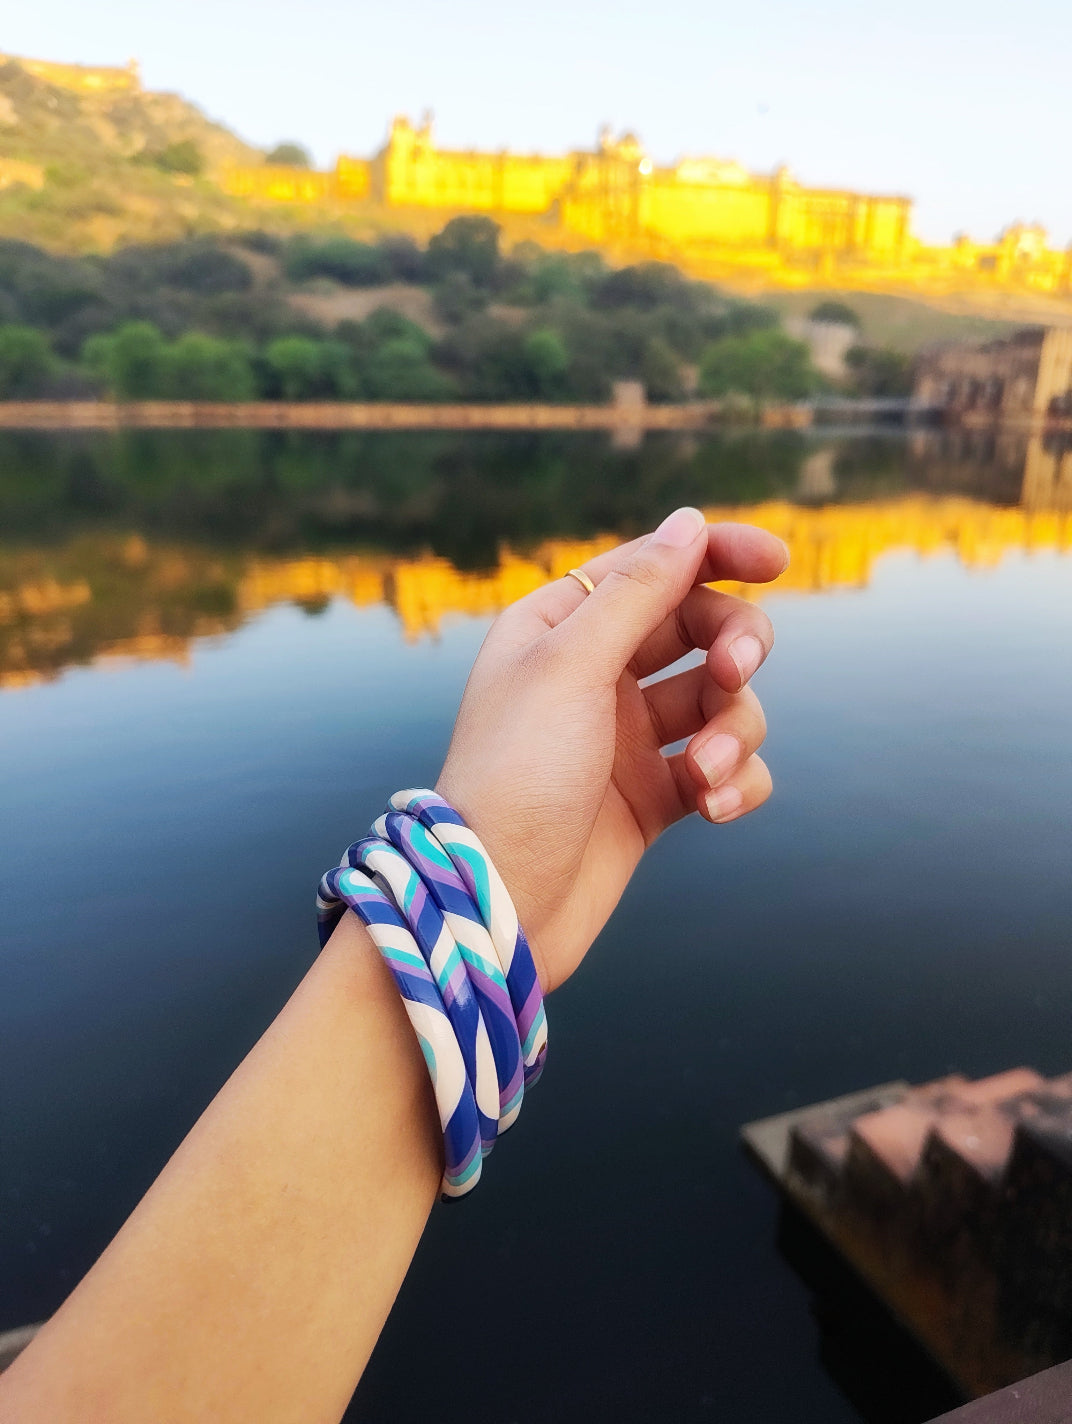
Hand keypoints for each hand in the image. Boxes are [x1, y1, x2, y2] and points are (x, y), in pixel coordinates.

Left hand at [436, 507, 787, 992]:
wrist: (498, 905)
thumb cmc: (516, 776)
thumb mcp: (571, 668)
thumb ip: (636, 592)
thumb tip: (689, 523)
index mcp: (561, 627)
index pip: (653, 567)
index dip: (717, 554)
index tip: (777, 560)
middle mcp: (597, 675)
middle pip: (702, 628)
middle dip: (734, 647)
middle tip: (732, 676)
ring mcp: (629, 738)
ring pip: (724, 703)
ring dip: (734, 730)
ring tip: (704, 772)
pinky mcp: (655, 798)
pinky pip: (726, 769)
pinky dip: (736, 782)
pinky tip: (715, 806)